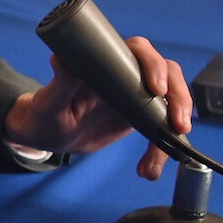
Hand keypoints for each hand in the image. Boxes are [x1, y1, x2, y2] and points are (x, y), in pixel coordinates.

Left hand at [4, 37, 192, 179]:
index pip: (138, 52)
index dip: (153, 65)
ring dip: (176, 126)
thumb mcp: (49, 101)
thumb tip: (59, 58)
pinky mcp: (138, 118)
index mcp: (106, 63)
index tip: (157, 88)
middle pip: (167, 74)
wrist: (47, 135)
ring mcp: (135, 97)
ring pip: (170, 102)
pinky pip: (160, 130)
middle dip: (179, 97)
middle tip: (179, 125)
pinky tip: (148, 171)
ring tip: (165, 154)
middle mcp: (125, 75)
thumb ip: (58, 82)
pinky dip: (160, 151)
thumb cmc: (43, 112)